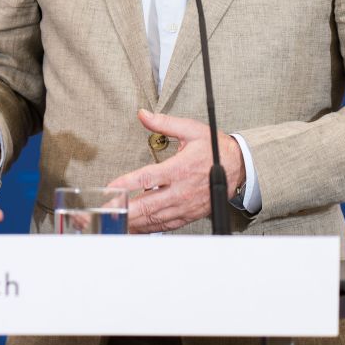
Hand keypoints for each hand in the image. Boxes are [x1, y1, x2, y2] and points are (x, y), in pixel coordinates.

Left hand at [107, 109, 243, 233]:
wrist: (240, 168)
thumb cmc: (215, 149)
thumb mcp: (192, 129)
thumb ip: (165, 123)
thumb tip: (143, 115)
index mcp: (180, 169)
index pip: (148, 178)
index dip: (127, 183)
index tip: (111, 187)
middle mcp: (181, 190)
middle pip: (147, 204)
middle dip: (123, 209)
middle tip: (104, 211)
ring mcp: (185, 206)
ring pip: (154, 218)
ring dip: (132, 221)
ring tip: (113, 221)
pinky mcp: (188, 215)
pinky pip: (164, 226)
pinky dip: (147, 229)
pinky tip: (133, 228)